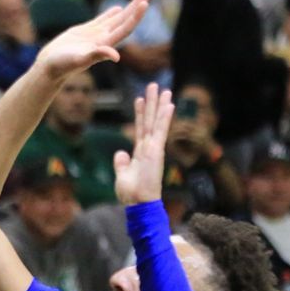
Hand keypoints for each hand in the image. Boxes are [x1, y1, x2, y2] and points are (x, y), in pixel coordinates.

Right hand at [34, 0, 151, 80]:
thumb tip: (116, 56)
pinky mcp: (84, 33)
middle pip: (125, 21)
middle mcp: (103, 40)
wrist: (49, 67)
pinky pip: (101, 21)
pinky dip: (110, 14)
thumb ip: (96, 55)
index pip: (125, 29)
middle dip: (136, 6)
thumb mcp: (79, 59)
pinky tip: (118, 8)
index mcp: (104, 45)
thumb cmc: (62, 65)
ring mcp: (94, 36)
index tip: (145, 3)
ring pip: (116, 19)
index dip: (135, 16)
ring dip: (129, 8)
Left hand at [114, 84, 172, 205]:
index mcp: (140, 152)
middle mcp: (149, 148)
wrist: (138, 204)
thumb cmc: (131, 194)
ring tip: (163, 89)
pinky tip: (169, 105)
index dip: (140, 113)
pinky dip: (165, 118)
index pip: (140, 128)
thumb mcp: (122, 175)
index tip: (139, 99)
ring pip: (156, 122)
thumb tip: (121, 153)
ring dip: (160, 105)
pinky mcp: (157, 151)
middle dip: (152, 103)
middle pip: (150, 120)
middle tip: (154, 86)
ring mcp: (154, 148)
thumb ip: (121, 163)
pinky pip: (161, 131)